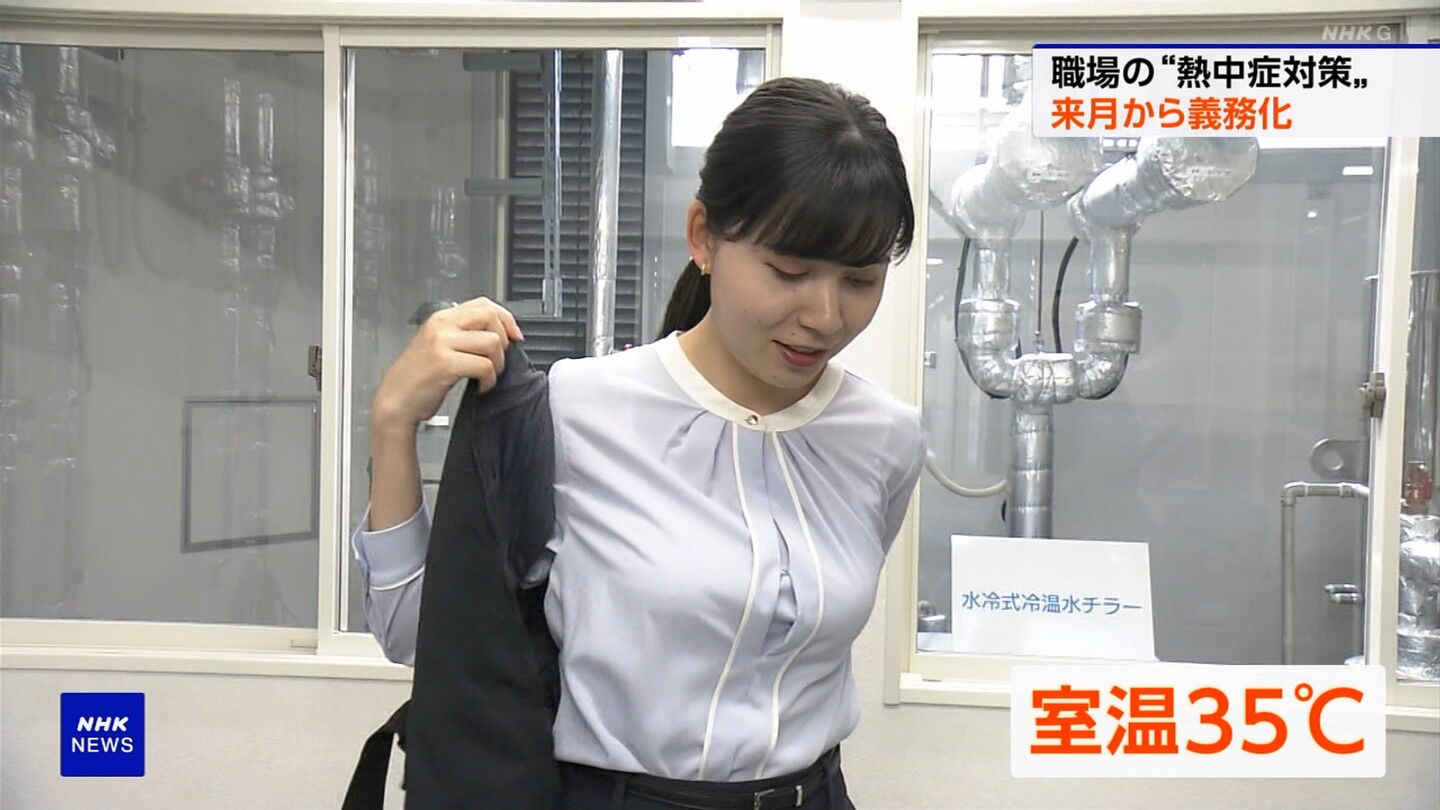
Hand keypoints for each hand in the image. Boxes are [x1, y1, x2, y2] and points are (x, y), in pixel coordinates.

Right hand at [371, 296, 523, 432]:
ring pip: (492, 342)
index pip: (483, 304)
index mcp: (441, 318)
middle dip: (503, 339)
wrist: (395, 401)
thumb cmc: (417, 377)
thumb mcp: (438, 345)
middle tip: (498, 359)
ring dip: (497, 363)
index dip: (505, 318)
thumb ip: (462, 334)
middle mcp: (441, 326)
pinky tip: (480, 386)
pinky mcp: (445, 363)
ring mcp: (442, 343)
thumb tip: (499, 333)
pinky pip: (484, 366)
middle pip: (490, 317)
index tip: (515, 335)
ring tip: (487, 376)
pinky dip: (489, 379)